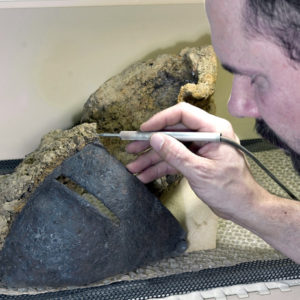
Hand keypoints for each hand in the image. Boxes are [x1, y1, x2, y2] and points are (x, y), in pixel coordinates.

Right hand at [126, 102, 261, 219]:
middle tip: (131, 148)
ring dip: (152, 158)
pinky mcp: (195, 161)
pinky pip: (174, 160)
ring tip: (133, 167)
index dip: (160, 120)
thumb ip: (176, 154)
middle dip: (151, 142)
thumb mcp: (200, 171)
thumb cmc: (229, 189)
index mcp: (213, 129)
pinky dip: (160, 168)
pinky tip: (145, 175)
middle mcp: (205, 135)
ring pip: (171, 148)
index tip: (143, 130)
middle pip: (173, 132)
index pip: (183, 114)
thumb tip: (155, 138)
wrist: (243, 208)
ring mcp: (199, 148)